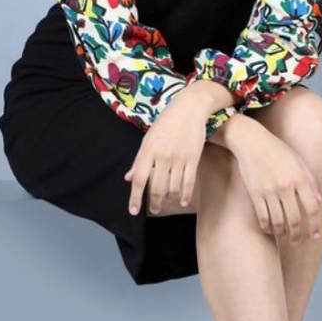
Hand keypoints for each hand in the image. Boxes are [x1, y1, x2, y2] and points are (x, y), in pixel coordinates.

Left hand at [123, 91, 208, 215]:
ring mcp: (179, 158)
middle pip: (156, 188)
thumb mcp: (148, 138)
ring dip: (169, 199)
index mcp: (148, 150)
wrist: (189, 108)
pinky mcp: (193, 158)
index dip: (135, 197)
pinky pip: (188, 182)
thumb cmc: (166, 123)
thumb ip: (139, 160)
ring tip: (167, 202)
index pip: (139, 179)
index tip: (133, 211)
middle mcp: (162, 156)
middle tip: (154, 210)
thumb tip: (128, 178)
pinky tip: (183, 202)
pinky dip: (185, 195)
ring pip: (173, 188)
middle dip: (154, 203)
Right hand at [230, 123, 321, 243]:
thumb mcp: (298, 161)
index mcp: (300, 178)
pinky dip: (266, 226)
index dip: (315, 224)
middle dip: (297, 234)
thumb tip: (318, 201)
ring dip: (282, 233)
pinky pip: (262, 216)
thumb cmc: (277, 150)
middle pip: (295, 219)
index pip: (312, 207)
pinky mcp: (255, 193)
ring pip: (278, 221)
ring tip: (284, 236)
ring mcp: (269, 190)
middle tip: (297, 241)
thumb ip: (310, 182)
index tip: (315, 235)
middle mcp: (286, 186)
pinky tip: (269, 229)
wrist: (251, 141)